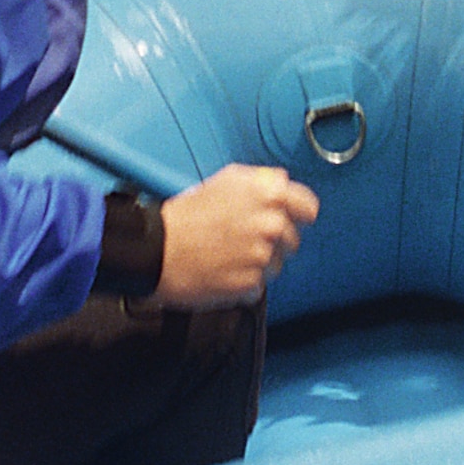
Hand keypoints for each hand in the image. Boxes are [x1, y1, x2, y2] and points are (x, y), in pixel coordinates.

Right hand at [155, 164, 321, 308]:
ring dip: (258, 262)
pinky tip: (222, 270)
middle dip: (274, 240)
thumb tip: (282, 184)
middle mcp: (271, 224)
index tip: (295, 220)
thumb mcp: (226, 180)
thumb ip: (262, 181)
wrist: (155, 250)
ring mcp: (262, 255)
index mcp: (269, 195)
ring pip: (276, 263)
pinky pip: (258, 284)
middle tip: (243, 239)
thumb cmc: (186, 215)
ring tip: (228, 255)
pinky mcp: (250, 283)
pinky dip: (243, 281)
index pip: (308, 208)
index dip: (300, 214)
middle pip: (292, 239)